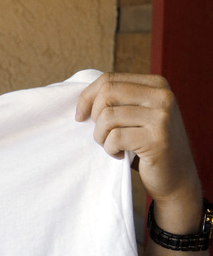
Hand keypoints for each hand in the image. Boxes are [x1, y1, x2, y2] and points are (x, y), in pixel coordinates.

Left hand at [75, 72, 201, 231]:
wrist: (175, 176)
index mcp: (156, 84)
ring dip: (100, 137)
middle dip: (94, 117)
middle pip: (108, 93)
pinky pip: (115, 138)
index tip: (80, 116)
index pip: (110, 79)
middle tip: (101, 135)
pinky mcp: (157, 139)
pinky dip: (110, 150)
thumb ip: (118, 101)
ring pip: (108, 117)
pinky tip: (119, 155)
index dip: (87, 97)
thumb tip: (82, 99)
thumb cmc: (146, 146)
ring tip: (111, 146)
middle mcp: (162, 96)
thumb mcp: (136, 116)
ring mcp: (161, 117)